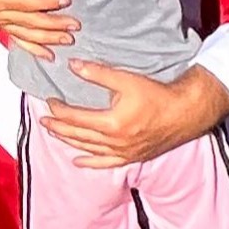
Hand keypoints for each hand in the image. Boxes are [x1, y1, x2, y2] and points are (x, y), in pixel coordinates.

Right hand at [0, 0, 78, 59]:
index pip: (26, 3)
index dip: (46, 2)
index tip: (65, 0)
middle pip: (31, 22)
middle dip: (54, 25)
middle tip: (74, 25)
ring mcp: (2, 25)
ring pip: (29, 35)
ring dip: (49, 39)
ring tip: (69, 40)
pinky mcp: (4, 28)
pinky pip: (21, 42)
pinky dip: (35, 50)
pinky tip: (50, 56)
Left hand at [40, 62, 228, 166]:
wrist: (185, 113)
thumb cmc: (156, 95)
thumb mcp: (126, 80)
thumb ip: (97, 74)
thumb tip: (73, 65)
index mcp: (111, 123)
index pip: (76, 118)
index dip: (59, 110)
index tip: (50, 101)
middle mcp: (115, 142)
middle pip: (78, 136)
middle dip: (58, 127)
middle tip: (44, 120)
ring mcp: (123, 153)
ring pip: (88, 149)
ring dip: (69, 142)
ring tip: (54, 134)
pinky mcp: (131, 157)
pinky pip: (106, 164)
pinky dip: (90, 162)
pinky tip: (78, 161)